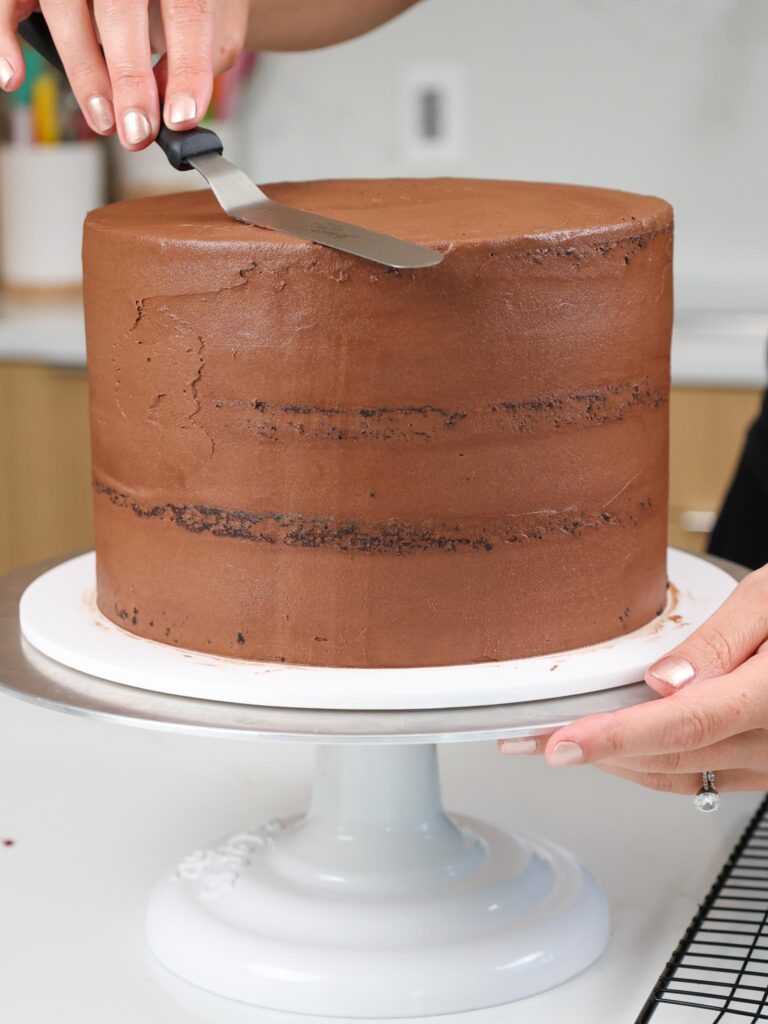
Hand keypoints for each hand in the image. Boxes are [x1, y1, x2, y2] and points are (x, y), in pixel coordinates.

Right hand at [0, 0, 248, 147]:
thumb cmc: (184, 2)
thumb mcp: (210, 23)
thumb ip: (197, 58)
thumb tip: (171, 105)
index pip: (186, 10)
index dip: (186, 68)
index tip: (181, 118)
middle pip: (120, 8)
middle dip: (129, 79)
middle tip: (138, 132)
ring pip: (64, 5)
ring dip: (83, 70)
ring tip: (102, 120)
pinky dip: (5, 35)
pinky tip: (14, 75)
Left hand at [499, 564, 767, 795]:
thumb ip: (719, 641)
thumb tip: (662, 681)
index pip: (681, 724)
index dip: (613, 738)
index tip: (560, 744)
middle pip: (668, 756)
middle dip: (592, 749)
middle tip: (527, 736)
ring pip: (678, 775)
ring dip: (612, 762)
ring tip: (553, 743)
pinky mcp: (767, 767)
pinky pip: (700, 777)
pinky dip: (648, 765)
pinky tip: (613, 749)